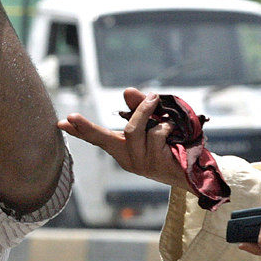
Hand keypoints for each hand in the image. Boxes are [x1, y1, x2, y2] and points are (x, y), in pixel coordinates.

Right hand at [59, 88, 191, 193]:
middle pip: (104, 139)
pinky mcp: (155, 164)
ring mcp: (141, 163)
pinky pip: (155, 134)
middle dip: (86, 127)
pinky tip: (174, 131)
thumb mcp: (155, 121)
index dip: (80, 130)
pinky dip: (165, 126)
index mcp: (125, 149)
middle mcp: (129, 158)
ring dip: (145, 111)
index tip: (60, 123)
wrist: (199, 169)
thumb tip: (126, 91)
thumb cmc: (175, 144)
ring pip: (133, 130)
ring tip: (156, 101)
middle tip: (70, 117)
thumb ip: (141, 106)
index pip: (99, 138)